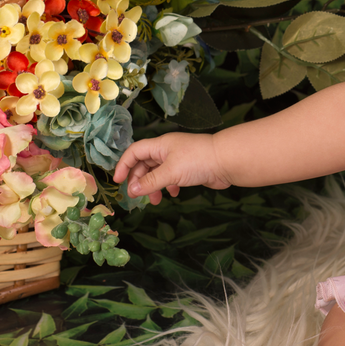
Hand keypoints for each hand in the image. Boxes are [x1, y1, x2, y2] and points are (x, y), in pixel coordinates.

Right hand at [112, 132, 228, 203]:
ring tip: (156, 200)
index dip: (124, 165)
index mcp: (160, 145)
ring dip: (154, 186)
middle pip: (145, 164)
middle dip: (139, 180)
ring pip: (158, 172)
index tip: (117, 182)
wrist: (227, 161)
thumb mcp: (170, 172)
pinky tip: (173, 193)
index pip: (135, 152)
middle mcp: (167, 150)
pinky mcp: (189, 169)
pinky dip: (168, 186)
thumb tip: (132, 191)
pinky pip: (171, 177)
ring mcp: (179, 159)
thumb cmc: (197, 161)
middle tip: (138, 196)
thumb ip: (150, 182)